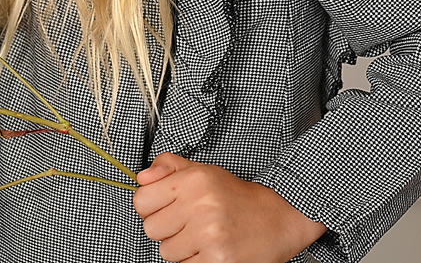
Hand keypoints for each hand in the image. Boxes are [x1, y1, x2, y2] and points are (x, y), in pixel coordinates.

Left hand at [133, 154, 326, 262]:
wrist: (279, 217)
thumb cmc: (237, 196)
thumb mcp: (203, 171)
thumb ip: (169, 167)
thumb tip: (141, 177)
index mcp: (193, 181)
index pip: (141, 200)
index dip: (149, 206)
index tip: (163, 208)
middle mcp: (200, 206)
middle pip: (151, 229)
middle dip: (165, 229)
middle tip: (186, 223)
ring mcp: (209, 235)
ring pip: (166, 252)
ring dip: (180, 247)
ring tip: (201, 236)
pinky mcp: (218, 260)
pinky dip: (195, 260)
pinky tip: (210, 248)